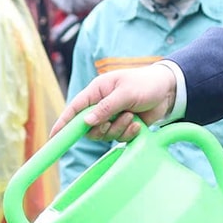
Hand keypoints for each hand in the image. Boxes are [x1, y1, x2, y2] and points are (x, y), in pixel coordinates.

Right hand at [52, 64, 178, 141]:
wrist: (168, 91)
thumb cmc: (145, 84)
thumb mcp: (125, 93)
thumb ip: (106, 107)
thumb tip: (86, 121)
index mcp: (96, 91)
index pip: (74, 108)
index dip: (63, 123)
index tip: (54, 137)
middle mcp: (101, 105)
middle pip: (87, 127)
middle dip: (101, 128)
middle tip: (115, 119)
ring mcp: (111, 117)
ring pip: (104, 135)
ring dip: (118, 129)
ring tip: (131, 116)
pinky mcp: (123, 126)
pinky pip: (118, 138)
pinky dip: (128, 133)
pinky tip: (138, 123)